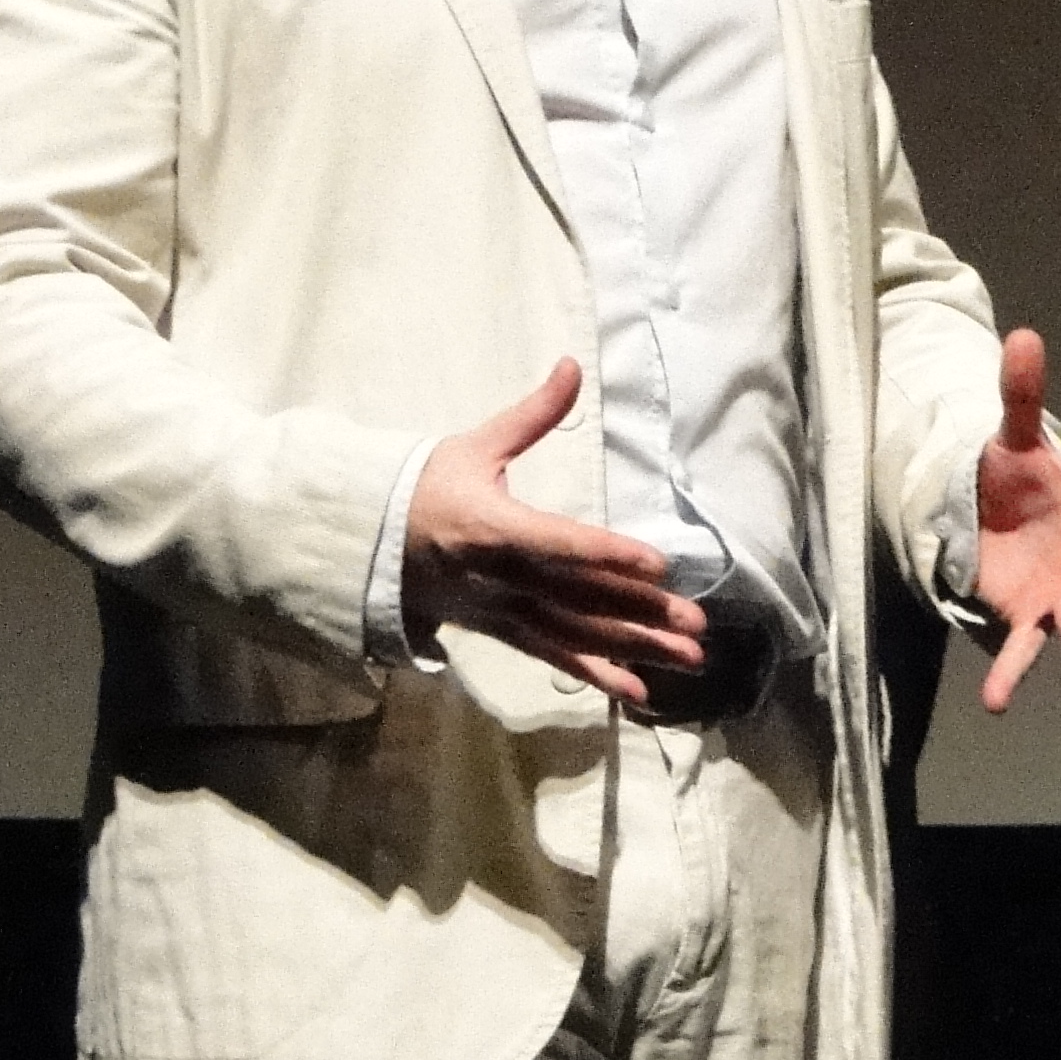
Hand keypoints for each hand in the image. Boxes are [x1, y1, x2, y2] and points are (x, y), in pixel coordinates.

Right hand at [402, 359, 703, 705]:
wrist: (364, 544)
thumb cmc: (424, 488)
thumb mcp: (474, 447)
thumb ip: (533, 415)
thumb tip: (572, 366)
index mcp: (494, 529)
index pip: (559, 545)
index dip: (608, 555)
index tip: (658, 565)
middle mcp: (502, 578)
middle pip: (581, 598)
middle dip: (642, 613)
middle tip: (697, 624)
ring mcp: (503, 611)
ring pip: (577, 635)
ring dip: (635, 648)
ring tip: (689, 658)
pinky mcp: (502, 632)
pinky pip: (554, 658)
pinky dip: (597, 677)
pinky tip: (638, 693)